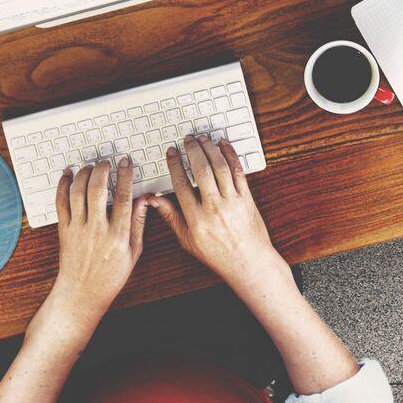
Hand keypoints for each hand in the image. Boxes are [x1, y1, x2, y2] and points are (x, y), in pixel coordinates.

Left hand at [45, 158, 147, 327]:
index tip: (125, 163)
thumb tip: (144, 199)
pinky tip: (68, 175)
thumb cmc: (109, 276)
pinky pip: (60, 202)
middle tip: (105, 162)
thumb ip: (137, 223)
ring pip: (78, 192)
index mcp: (118, 236)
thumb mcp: (133, 252)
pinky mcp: (64, 230)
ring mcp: (78, 229)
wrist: (81, 293)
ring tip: (90, 167)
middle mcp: (97, 230)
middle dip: (101, 170)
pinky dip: (63, 185)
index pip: (123, 198)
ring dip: (84, 174)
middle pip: (97, 190)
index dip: (125, 176)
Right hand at [149, 134, 287, 296]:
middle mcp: (214, 208)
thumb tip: (153, 200)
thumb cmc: (218, 254)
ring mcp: (232, 202)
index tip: (172, 153)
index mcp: (196, 219)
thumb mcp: (188, 240)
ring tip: (203, 139)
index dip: (174, 165)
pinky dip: (231, 155)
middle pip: (201, 170)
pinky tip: (224, 146)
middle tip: (188, 140)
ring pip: (220, 167)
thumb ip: (171, 217)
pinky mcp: (247, 198)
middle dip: (193, 150)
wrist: (248, 262)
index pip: (181, 184)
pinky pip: (238, 171)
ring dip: (210, 149)